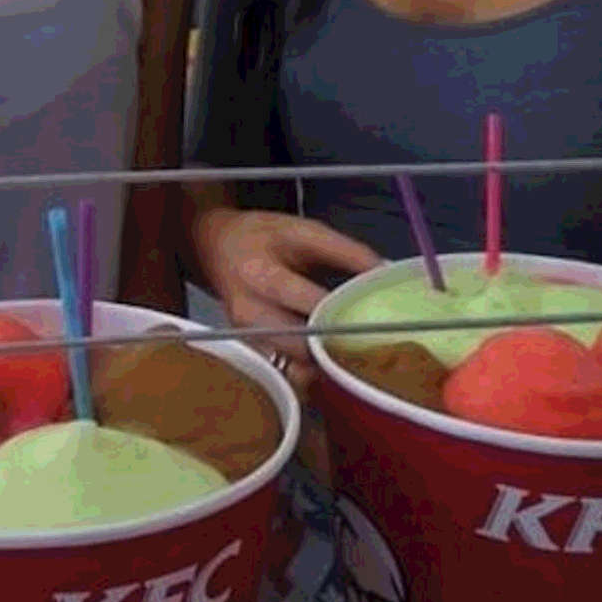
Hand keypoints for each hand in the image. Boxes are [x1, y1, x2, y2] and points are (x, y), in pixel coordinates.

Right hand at [194, 207, 381, 390]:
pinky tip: (328, 360)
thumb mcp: (303, 230)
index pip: (309, 303)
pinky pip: (283, 372)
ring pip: (292, 366)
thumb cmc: (262, 237)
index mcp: (262, 274)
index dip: (344, 315)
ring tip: (351, 355)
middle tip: (369, 346)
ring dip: (324, 365)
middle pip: (300, 345)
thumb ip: (346, 251)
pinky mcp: (248, 350)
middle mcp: (248, 311)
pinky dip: (309, 371)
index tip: (379, 322)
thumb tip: (385, 273)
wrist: (215, 246)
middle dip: (336, 348)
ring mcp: (246, 336)